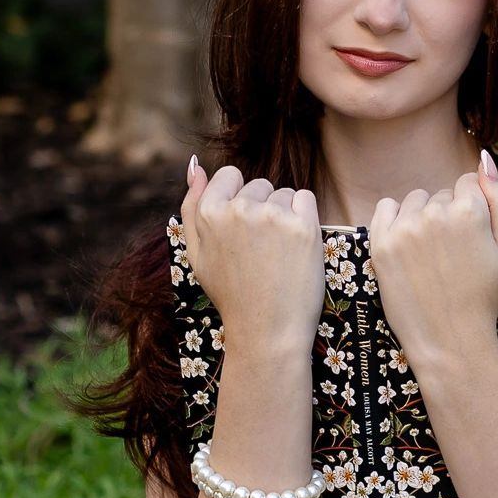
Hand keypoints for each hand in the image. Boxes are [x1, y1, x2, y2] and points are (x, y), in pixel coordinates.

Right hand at [179, 156, 325, 354]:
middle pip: (259, 185)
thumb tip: (196, 166)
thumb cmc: (231, 295)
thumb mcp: (197, 254)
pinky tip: (296, 247)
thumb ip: (191, 207)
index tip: (244, 228)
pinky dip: (306, 218)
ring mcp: (272, 216)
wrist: (267, 331)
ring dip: (286, 215)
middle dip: (263, 209)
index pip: (229, 175)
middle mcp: (238, 209)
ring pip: (284, 194)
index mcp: (209, 213)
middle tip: (261, 250)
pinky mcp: (303, 226)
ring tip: (278, 253)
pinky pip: (306, 199)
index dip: (239, 199)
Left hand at [367, 149, 497, 367]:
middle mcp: (435, 213)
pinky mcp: (380, 244)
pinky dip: (396, 219)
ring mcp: (404, 228)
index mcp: (470, 211)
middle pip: (442, 195)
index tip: (470, 239)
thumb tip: (484, 159)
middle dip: (448, 216)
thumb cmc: (484, 296)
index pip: (468, 185)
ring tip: (431, 254)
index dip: (472, 211)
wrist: (450, 339)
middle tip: (452, 256)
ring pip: (416, 201)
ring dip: (423, 218)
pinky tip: (408, 243)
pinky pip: (386, 208)